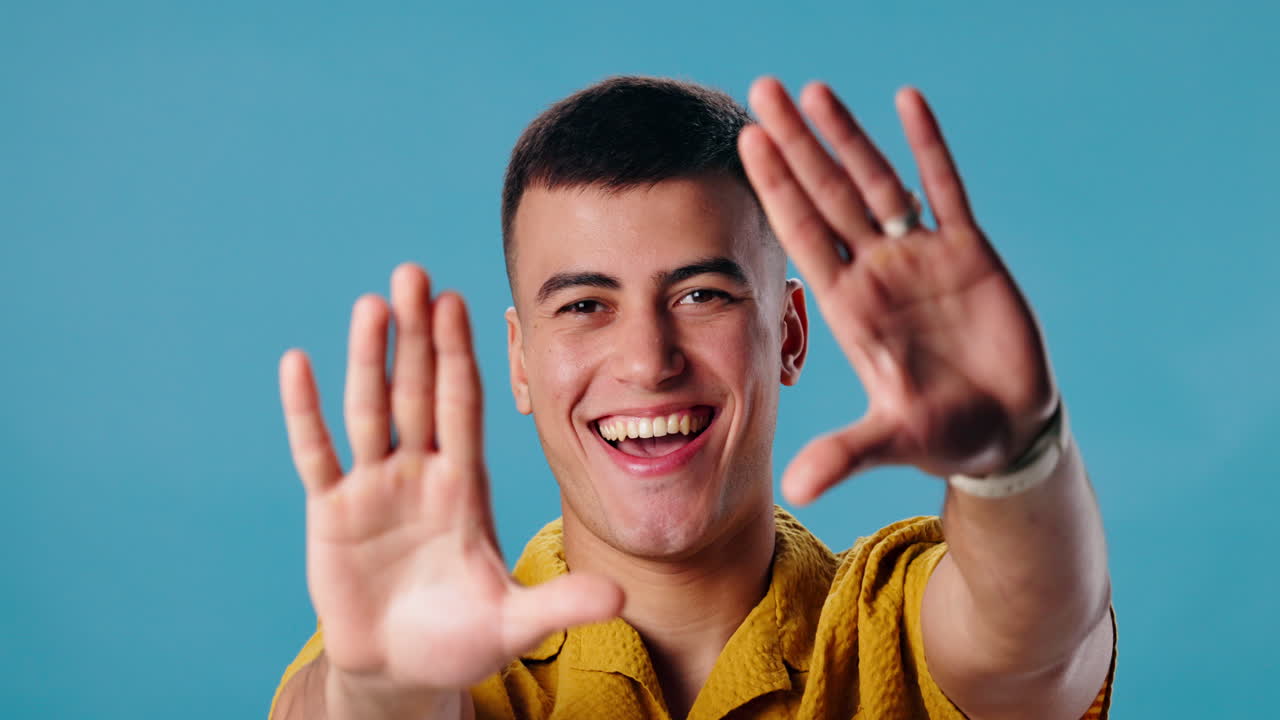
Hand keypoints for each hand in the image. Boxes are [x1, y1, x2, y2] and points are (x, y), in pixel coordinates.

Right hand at [278, 264, 622, 699]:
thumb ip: (562, 605)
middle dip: (415, 336)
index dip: (459, 357)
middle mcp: (420, 475)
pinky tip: (298, 362)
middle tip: (412, 272)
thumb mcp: (516, 623)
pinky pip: (317, 454)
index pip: (462, 407)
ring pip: (369, 411)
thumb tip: (625, 599)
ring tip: (371, 304)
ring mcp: (373, 490)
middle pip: (416, 391)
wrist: (403, 671)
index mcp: (464, 486)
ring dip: (368, 359)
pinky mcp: (331, 515)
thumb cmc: (461, 640)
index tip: (460, 302)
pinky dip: (305, 412)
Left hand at [739, 78, 1057, 504]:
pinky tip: (906, 102)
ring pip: (878, 182)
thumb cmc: (943, 435)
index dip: (778, 189)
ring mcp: (920, 257)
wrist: (1002, 430)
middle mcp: (876, 272)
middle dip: (796, 144)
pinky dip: (928, 147)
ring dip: (849, 137)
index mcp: (851, 307)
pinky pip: (946, 190)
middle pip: (828, 195)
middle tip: (761, 90)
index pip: (804, 235)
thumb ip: (846, 455)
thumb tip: (795, 491)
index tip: (747, 141)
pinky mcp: (969, 253)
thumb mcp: (893, 441)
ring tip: (814, 90)